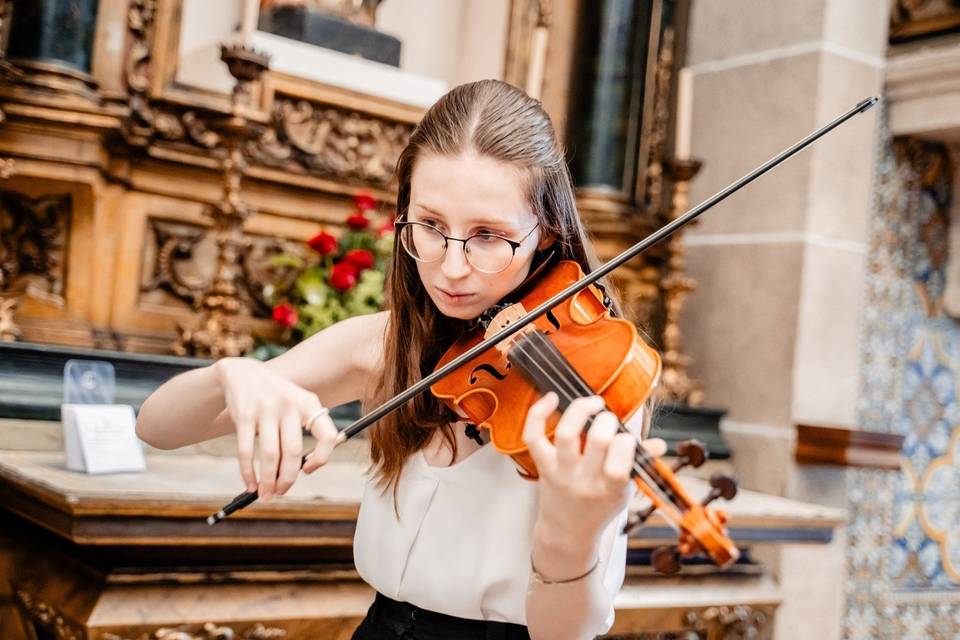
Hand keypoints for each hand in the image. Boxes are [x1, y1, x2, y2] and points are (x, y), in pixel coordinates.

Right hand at [214, 357, 338, 499]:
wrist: (243, 373)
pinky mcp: (244, 415)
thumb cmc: (277, 397)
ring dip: (268, 481)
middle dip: (288, 479)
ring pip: (270, 456)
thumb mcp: (299, 403)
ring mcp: (266, 409)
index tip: (308, 471)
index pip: (327, 435)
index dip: (321, 458)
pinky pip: (247, 451)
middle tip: (281, 492)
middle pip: (294, 452)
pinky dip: (248, 473)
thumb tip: (304, 469)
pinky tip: (250, 483)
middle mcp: (290, 405)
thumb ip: (306, 429)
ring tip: (265, 494)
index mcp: (310, 404)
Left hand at [523, 393, 666, 548]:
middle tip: (609, 419)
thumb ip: (640, 465)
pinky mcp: (543, 465)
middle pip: (597, 440)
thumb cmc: (601, 506)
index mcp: (610, 489)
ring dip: (581, 410)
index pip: (619, 463)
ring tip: (593, 403)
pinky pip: (533, 436)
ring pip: (566, 434)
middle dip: (607, 420)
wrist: (568, 531)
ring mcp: (561, 472)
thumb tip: (659, 444)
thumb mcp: (625, 491)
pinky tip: (552, 397)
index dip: (626, 441)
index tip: (626, 438)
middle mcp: (584, 480)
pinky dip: (538, 413)